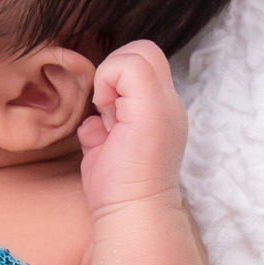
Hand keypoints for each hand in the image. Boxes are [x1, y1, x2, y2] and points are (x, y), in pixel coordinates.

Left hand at [77, 41, 188, 221]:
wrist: (133, 213)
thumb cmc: (117, 190)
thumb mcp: (107, 146)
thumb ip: (105, 124)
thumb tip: (94, 117)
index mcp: (160, 112)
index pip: (142, 65)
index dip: (117, 79)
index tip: (106, 114)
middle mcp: (169, 103)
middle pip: (145, 50)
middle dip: (115, 72)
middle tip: (106, 111)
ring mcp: (165, 104)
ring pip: (139, 51)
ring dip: (111, 78)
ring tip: (108, 117)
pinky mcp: (153, 108)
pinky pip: (127, 65)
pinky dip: (107, 83)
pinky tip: (106, 117)